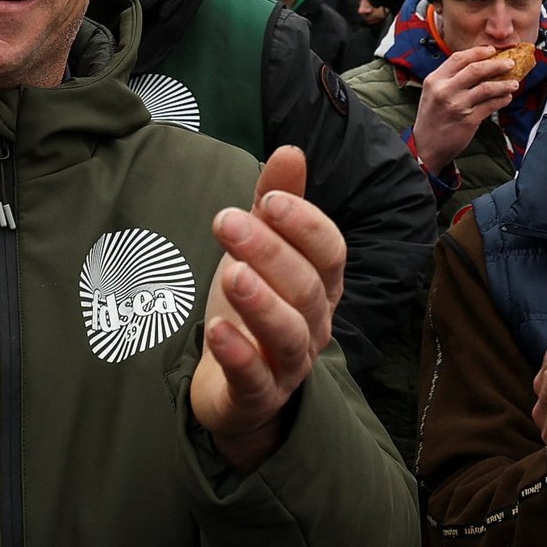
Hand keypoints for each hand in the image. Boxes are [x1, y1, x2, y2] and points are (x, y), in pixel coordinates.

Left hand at [190, 148, 346, 472]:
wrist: (233, 385)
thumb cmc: (251, 305)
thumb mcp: (261, 248)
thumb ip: (275, 202)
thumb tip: (291, 149)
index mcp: (321, 285)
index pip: (330, 252)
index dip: (305, 225)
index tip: (270, 198)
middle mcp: (314, 325)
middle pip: (305, 287)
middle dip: (270, 252)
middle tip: (227, 221)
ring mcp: (289, 365)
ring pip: (287, 334)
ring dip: (261, 302)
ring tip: (232, 274)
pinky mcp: (258, 396)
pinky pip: (255, 378)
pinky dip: (238, 355)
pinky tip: (216, 330)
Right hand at [410, 47, 518, 174]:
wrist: (425, 147)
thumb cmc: (431, 118)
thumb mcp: (432, 93)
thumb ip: (449, 79)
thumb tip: (477, 66)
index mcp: (434, 80)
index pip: (459, 58)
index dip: (478, 52)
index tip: (492, 51)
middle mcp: (445, 90)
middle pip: (475, 70)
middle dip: (497, 65)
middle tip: (510, 64)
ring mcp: (457, 105)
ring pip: (487, 88)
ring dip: (504, 84)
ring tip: (514, 83)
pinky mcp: (468, 120)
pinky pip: (490, 106)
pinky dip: (501, 100)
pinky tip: (506, 98)